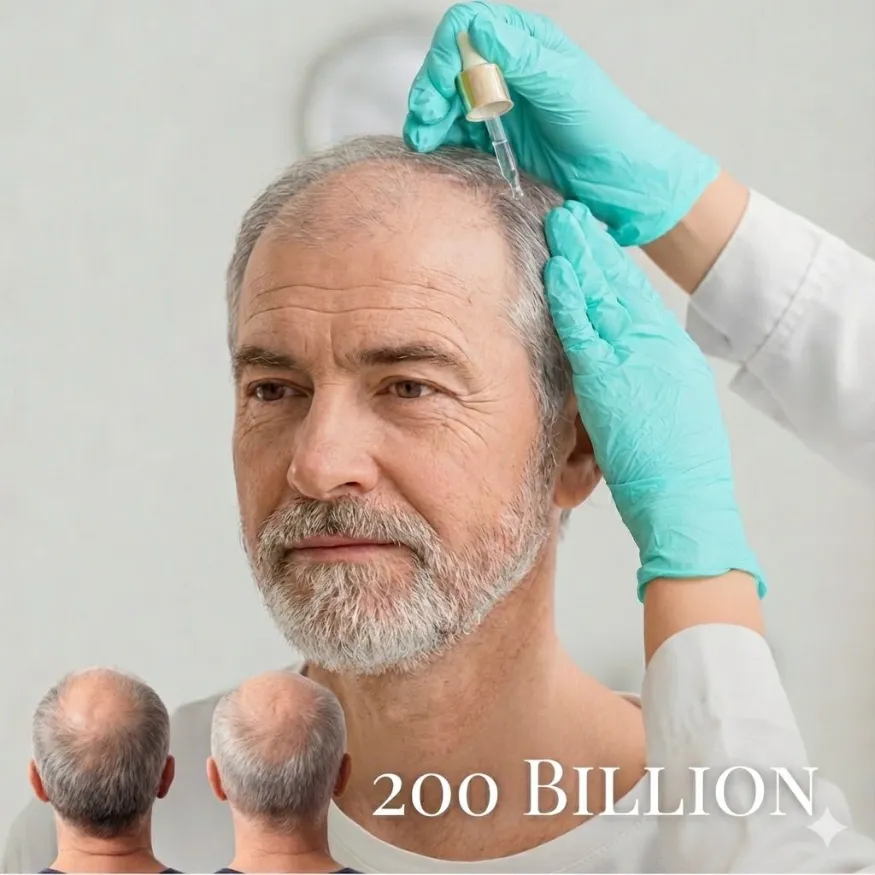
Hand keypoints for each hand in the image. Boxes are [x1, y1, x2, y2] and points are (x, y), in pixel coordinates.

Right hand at [404, 2, 718, 246]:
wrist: (619, 181)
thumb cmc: (603, 127)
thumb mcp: (565, 85)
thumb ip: (522, 57)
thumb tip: (475, 27)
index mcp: (525, 42)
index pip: (467, 28)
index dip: (446, 54)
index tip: (441, 88)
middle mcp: (506, 68)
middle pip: (448, 65)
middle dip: (430, 90)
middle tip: (423, 123)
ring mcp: (498, 105)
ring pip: (445, 101)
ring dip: (427, 118)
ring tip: (423, 143)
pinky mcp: (494, 141)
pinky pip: (455, 134)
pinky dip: (439, 142)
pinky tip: (434, 153)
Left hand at [544, 201, 764, 598]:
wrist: (685, 501)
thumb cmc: (674, 468)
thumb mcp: (667, 410)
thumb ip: (642, 378)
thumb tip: (618, 364)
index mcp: (670, 353)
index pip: (637, 297)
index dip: (613, 265)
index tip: (594, 239)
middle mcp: (657, 347)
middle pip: (621, 286)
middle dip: (594, 248)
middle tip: (572, 216)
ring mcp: (636, 359)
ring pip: (603, 297)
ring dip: (579, 260)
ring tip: (561, 227)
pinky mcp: (611, 380)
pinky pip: (584, 330)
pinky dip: (569, 298)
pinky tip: (556, 272)